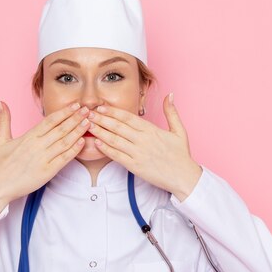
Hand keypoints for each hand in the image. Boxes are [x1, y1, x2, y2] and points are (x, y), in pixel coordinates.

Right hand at [0, 101, 90, 213]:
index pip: (50, 120)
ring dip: (78, 131)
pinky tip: (83, 142)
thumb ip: (3, 119)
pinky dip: (74, 149)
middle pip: (60, 128)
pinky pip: (64, 158)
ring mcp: (43, 158)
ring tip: (88, 123)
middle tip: (87, 110)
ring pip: (64, 142)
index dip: (64, 112)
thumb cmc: (1, 164)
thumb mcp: (1, 139)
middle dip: (75, 118)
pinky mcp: (47, 171)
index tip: (75, 105)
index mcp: (28, 136)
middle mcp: (37, 145)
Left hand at [86, 93, 202, 200]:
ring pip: (114, 140)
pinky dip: (105, 149)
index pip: (127, 117)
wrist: (184, 177)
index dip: (112, 111)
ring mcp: (138, 153)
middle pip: (117, 126)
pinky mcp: (135, 166)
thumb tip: (170, 94)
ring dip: (100, 132)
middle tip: (88, 113)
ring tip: (89, 126)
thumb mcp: (179, 130)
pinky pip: (116, 156)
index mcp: (151, 130)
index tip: (100, 107)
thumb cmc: (181, 155)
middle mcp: (143, 140)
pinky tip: (96, 143)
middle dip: (101, 119)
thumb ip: (172, 112)